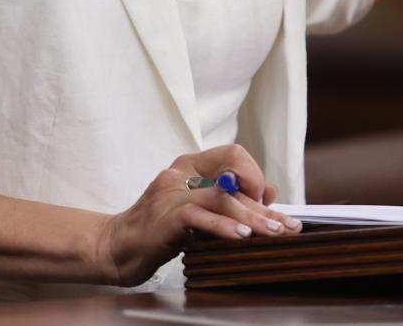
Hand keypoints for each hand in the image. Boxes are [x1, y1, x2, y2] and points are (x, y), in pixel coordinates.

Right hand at [90, 144, 297, 286]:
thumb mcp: (197, 210)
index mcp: (189, 166)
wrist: (115, 247)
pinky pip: (199, 216)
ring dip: (252, 217)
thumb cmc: (158, 230)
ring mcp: (170, 193)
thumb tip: (270, 192)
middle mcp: (180, 174)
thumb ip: (228, 199)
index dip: (254, 174)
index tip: (265, 202)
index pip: (232, 154)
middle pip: (233, 179)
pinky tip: (241, 236)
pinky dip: (223, 226)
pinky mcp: (165, 217)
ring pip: (221, 198)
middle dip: (264, 205)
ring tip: (272, 233)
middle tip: (287, 226)